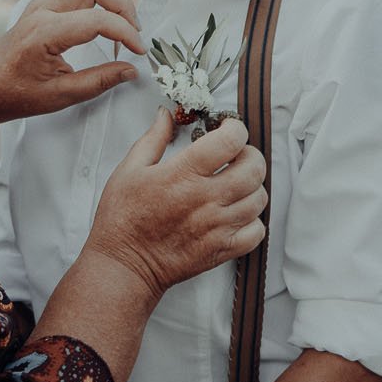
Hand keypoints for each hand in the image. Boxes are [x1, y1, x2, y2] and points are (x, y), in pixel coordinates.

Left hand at [0, 0, 145, 121]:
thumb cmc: (20, 92)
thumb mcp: (61, 95)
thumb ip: (99, 81)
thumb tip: (131, 70)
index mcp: (45, 34)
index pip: (97, 21)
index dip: (125, 34)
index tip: (139, 51)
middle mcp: (42, 10)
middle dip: (123, 6)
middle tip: (135, 31)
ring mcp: (39, 0)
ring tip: (122, 15)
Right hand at [85, 111, 266, 297]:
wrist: (124, 265)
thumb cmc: (122, 219)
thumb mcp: (129, 170)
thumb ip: (153, 139)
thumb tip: (166, 116)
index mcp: (183, 175)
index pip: (230, 141)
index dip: (235, 129)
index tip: (228, 130)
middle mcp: (205, 200)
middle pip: (254, 168)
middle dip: (250, 155)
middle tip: (238, 155)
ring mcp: (217, 226)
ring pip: (258, 199)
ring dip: (253, 186)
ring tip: (237, 184)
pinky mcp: (222, 250)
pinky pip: (256, 232)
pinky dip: (253, 220)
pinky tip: (237, 213)